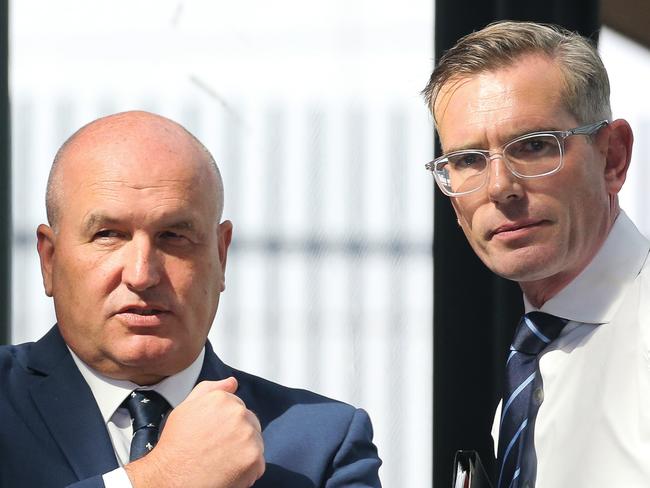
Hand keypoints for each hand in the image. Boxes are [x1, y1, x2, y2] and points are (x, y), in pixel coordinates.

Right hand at [125, 377, 264, 487]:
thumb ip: (210, 390)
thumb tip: (232, 382)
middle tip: (218, 450)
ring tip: (221, 461)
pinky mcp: (253, 458)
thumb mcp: (186, 408)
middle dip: (239, 437)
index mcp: (223, 399)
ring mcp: (247, 436)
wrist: (171, 477)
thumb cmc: (176, 445)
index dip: (227, 425)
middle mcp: (238, 414)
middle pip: (250, 424)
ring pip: (256, 444)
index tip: (216, 435)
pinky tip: (228, 472)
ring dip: (244, 453)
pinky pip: (259, 464)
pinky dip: (247, 471)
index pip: (239, 409)